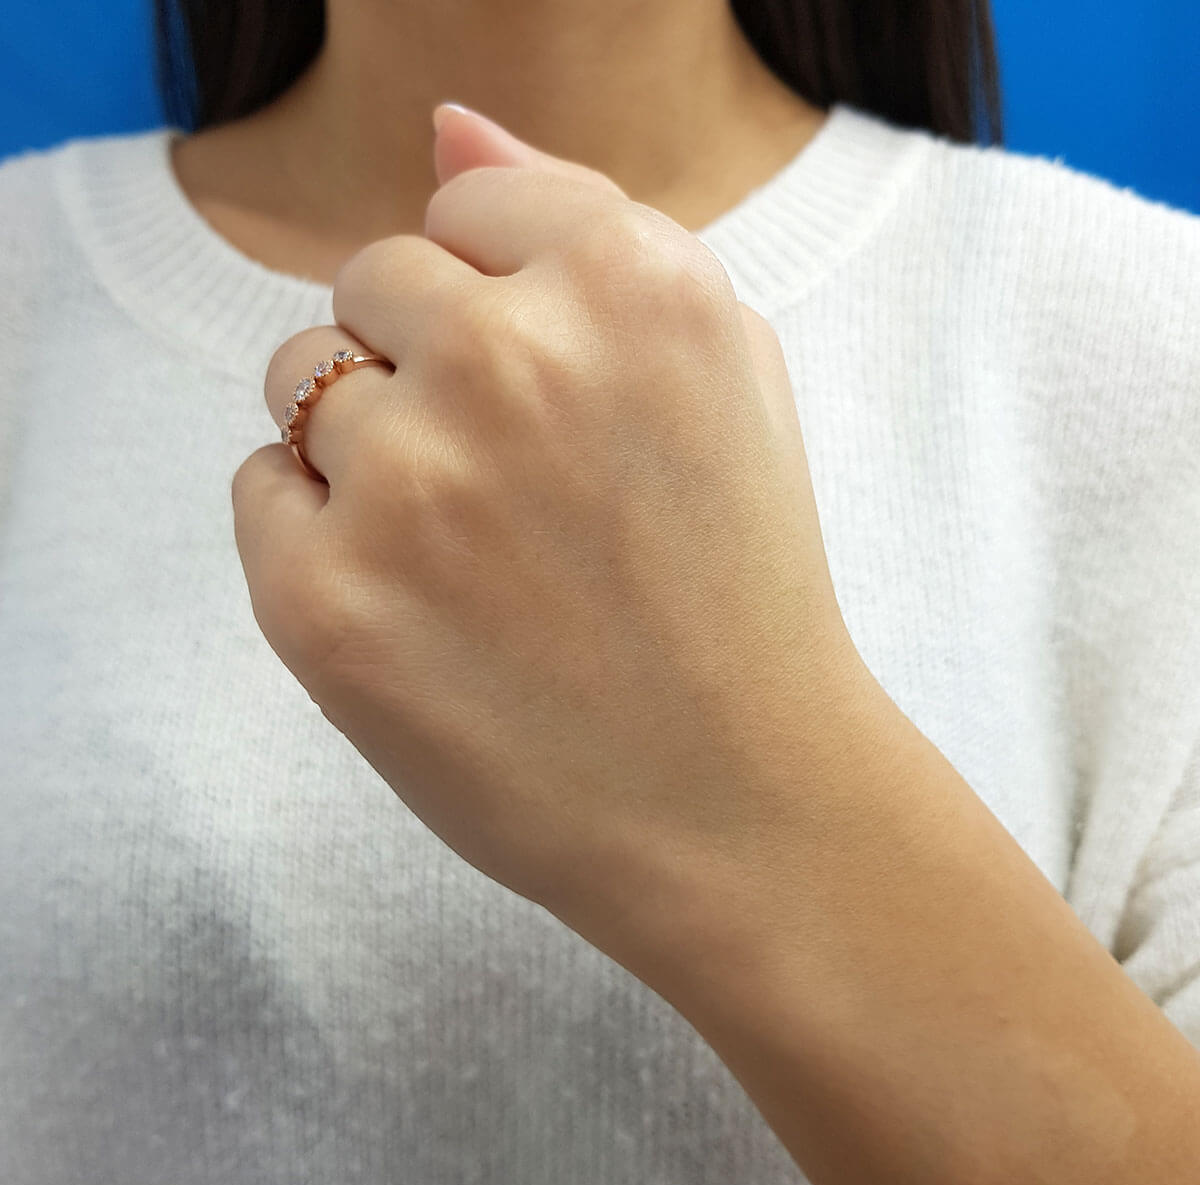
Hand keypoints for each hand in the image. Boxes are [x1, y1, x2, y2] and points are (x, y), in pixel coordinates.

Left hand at [231, 103, 875, 972]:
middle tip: (516, 490)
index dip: (504, 301)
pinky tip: (418, 607)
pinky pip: (260, 490)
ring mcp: (410, 483)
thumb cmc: (737, 583)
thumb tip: (443, 122)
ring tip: (470, 554)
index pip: (467, 203)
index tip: (553, 394)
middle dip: (429, 364)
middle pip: (372, 282)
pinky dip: (318, 535)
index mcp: (635, 281)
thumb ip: (582, 222)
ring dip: (368, 447)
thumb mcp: (723, 369)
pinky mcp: (324, 602)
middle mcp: (514, 358)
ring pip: (302, 382)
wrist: (738, 799)